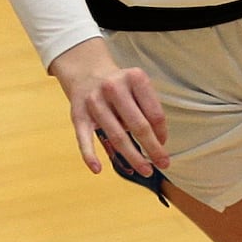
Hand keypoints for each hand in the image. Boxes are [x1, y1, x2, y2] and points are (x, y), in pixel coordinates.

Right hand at [48, 38, 169, 175]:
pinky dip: (89, 155)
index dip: (162, 132)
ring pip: (116, 136)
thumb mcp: (137, 86)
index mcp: (134, 78)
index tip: (163, 143)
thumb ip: (147, 109)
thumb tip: (157, 143)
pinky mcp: (78, 114)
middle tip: (163, 163)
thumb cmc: (119, 85)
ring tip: (145, 170)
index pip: (155, 113)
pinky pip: (84, 138)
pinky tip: (98, 169)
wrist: (86, 71)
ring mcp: (94, 101)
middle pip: (138, 125)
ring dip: (132, 157)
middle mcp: (113, 87)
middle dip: (153, 148)